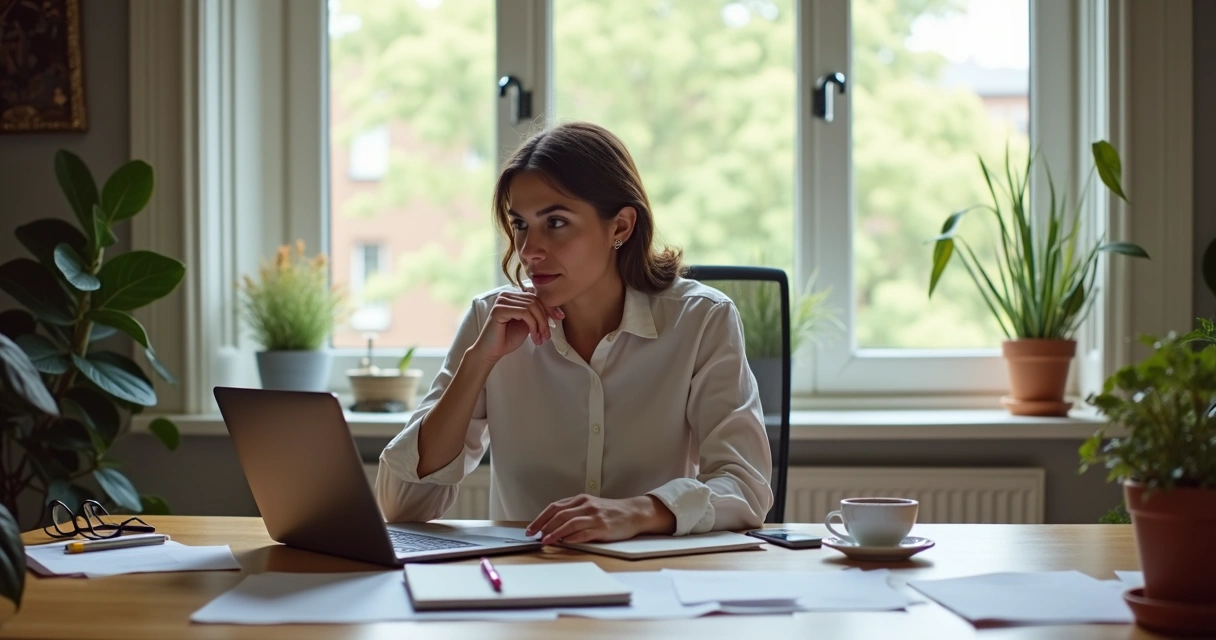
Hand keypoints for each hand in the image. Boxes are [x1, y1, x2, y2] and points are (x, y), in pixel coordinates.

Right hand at [470, 288, 563, 363]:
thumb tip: (557, 311)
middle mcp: (506, 294)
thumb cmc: (509, 338)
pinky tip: (534, 337)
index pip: (536, 296)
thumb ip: (537, 314)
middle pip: (535, 300)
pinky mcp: (499, 309)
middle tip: (547, 335)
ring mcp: (502, 300)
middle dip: (545, 318)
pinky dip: (533, 325)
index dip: (549, 306)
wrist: (492, 351)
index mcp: (513, 295)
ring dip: (540, 324)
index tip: (560, 317)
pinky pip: (524, 313)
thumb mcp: (528, 323)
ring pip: (532, 307)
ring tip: (541, 338)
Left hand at [525, 494, 675, 544]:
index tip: (531, 528)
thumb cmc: (611, 512)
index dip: (541, 518)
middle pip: (559, 514)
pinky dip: (572, 538)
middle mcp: (586, 505)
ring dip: (555, 533)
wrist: (634, 512)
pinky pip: (584, 533)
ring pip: (569, 523)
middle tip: (533, 535)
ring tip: (545, 541)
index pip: (554, 507)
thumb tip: (552, 525)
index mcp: (580, 499)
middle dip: (543, 526)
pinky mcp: (602, 527)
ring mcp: (594, 516)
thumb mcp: (590, 506)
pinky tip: (564, 543)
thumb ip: (574, 512)